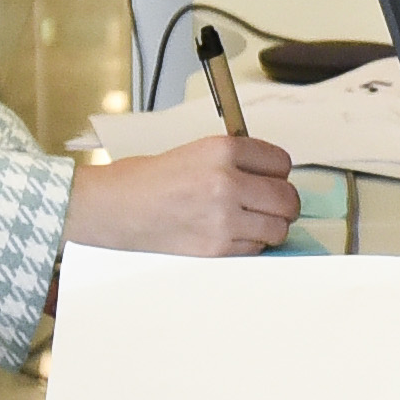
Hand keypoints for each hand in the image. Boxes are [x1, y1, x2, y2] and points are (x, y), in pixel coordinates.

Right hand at [68, 132, 296, 256]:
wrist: (113, 209)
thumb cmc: (144, 181)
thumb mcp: (195, 152)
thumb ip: (235, 161)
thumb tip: (268, 177)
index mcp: (222, 150)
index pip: (281, 162)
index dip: (277, 173)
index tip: (271, 179)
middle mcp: (226, 181)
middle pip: (287, 198)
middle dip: (282, 203)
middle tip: (271, 204)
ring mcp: (223, 217)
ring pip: (278, 227)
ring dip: (270, 226)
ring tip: (251, 222)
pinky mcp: (216, 247)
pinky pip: (256, 249)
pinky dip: (250, 245)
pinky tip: (230, 235)